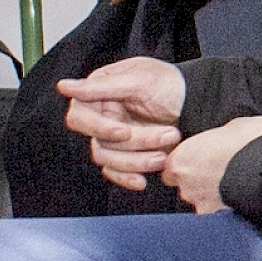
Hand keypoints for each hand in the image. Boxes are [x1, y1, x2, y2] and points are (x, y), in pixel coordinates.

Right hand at [59, 57, 186, 190]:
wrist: (198, 100)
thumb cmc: (171, 83)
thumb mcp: (142, 79)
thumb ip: (102, 86)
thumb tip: (64, 86)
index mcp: (99, 94)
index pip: (79, 117)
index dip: (99, 128)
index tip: (124, 132)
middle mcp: (102, 117)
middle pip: (100, 143)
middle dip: (135, 143)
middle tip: (169, 135)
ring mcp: (114, 137)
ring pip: (110, 159)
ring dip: (139, 159)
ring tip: (169, 150)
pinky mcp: (127, 154)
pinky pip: (116, 172)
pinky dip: (128, 178)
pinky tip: (143, 181)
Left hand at [161, 115, 261, 213]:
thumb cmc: (252, 141)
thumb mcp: (233, 125)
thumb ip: (218, 137)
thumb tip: (222, 139)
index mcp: (182, 158)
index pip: (173, 164)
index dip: (189, 160)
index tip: (203, 155)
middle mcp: (185, 185)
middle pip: (185, 184)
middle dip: (200, 177)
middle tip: (222, 166)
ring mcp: (201, 204)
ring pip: (201, 199)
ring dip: (213, 191)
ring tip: (235, 181)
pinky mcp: (218, 218)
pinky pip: (218, 210)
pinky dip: (226, 204)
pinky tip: (241, 194)